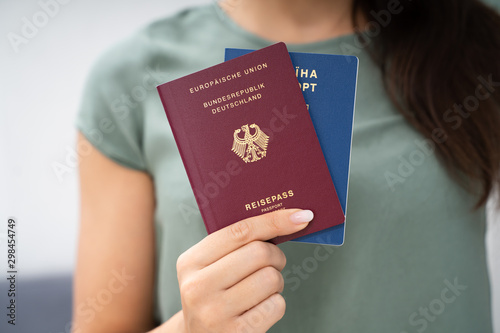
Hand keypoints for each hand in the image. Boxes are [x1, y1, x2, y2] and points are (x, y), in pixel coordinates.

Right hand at [176, 209, 313, 332]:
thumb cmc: (214, 294)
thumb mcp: (210, 267)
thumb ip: (236, 244)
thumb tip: (286, 218)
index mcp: (190, 262)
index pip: (240, 231)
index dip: (274, 220)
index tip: (301, 215)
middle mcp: (198, 287)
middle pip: (260, 252)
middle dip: (276, 256)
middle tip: (273, 263)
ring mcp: (215, 313)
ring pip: (271, 278)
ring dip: (275, 282)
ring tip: (260, 289)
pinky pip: (276, 305)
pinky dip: (276, 303)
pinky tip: (259, 308)